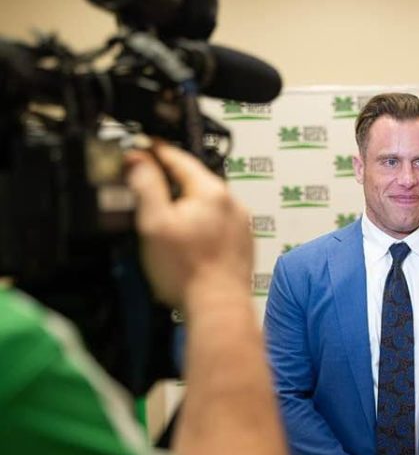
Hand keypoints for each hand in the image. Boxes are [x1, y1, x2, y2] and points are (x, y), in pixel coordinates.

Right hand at [125, 141, 252, 309]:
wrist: (219, 308)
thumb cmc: (188, 272)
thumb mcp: (154, 223)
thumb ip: (146, 186)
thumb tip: (139, 160)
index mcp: (212, 192)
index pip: (179, 158)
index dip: (157, 151)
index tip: (144, 146)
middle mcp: (233, 204)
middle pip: (197, 180)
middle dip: (173, 181)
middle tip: (149, 183)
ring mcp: (242, 224)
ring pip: (209, 203)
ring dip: (189, 204)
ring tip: (167, 218)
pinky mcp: (244, 244)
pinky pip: (219, 223)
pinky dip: (203, 224)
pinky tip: (189, 240)